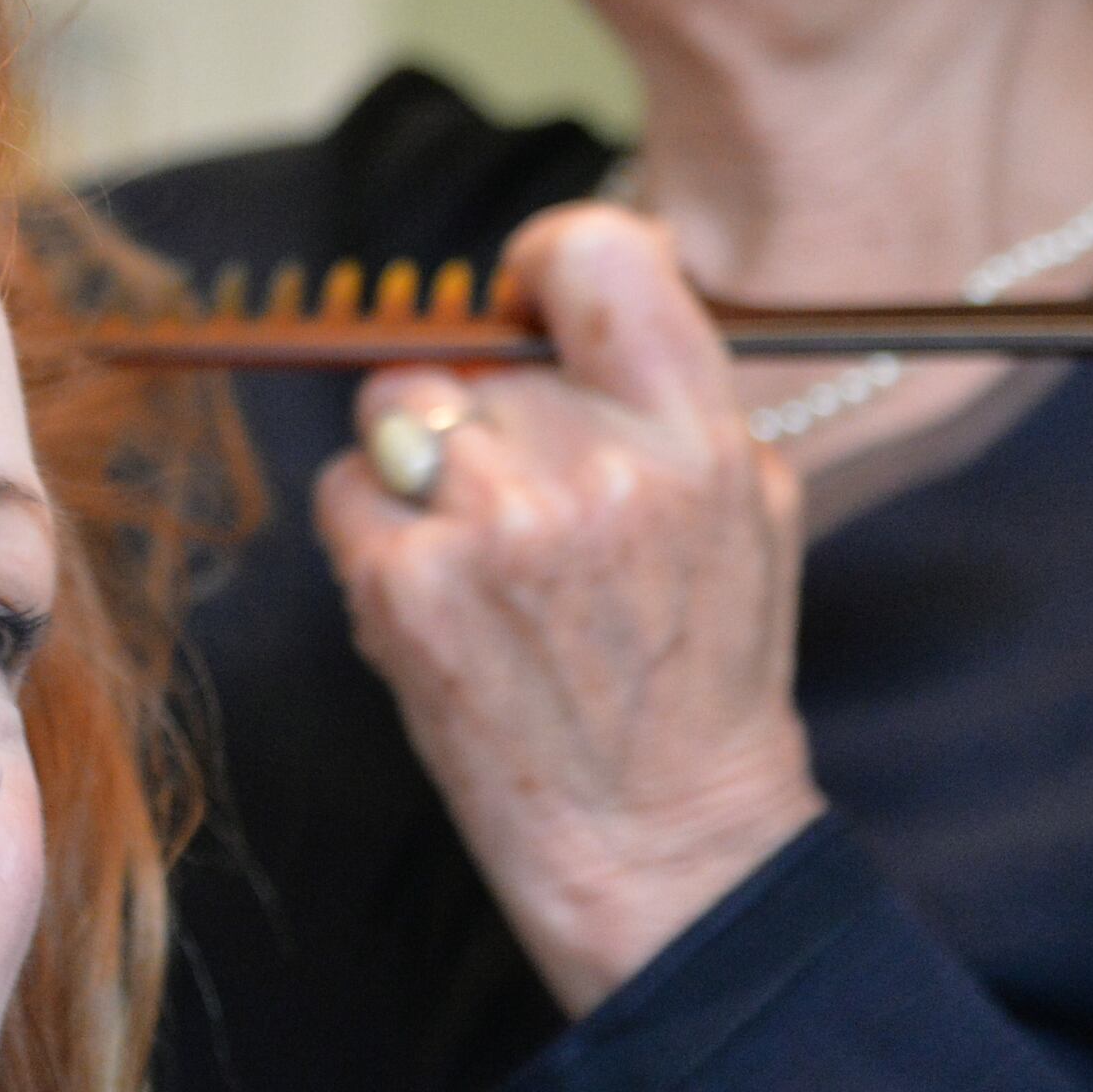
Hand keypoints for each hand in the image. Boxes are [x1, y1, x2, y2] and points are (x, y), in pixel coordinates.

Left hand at [312, 203, 824, 1016]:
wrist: (659, 836)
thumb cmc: (699, 669)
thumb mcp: (746, 506)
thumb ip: (667, 393)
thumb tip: (564, 295)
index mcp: (696, 435)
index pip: (597, 255)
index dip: (547, 266)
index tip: (534, 305)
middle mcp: (596, 467)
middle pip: (472, 350)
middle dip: (480, 408)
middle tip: (524, 498)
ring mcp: (492, 525)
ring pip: (397, 409)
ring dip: (418, 465)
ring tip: (483, 550)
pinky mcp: (405, 586)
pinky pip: (346, 491)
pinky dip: (375, 534)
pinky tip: (443, 598)